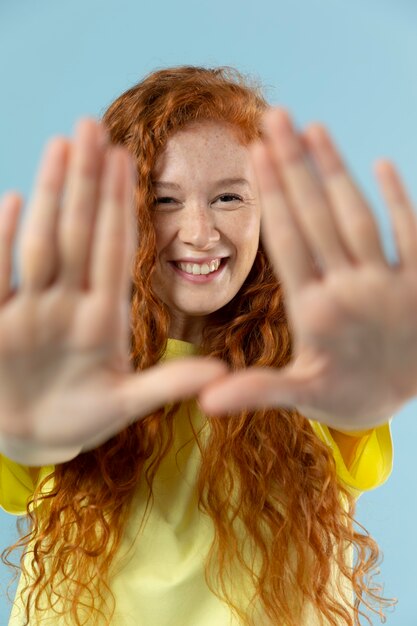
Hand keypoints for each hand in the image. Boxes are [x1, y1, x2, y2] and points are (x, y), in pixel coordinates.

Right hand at [0, 119, 226, 464]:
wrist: (31, 439)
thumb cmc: (81, 420)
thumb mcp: (125, 405)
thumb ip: (167, 385)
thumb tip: (221, 372)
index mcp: (105, 318)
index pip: (115, 250)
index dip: (120, 206)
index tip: (128, 159)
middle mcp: (69, 303)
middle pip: (79, 233)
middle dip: (86, 182)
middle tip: (93, 126)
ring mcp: (30, 310)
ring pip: (42, 242)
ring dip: (50, 195)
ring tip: (61, 146)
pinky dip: (0, 241)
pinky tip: (11, 198)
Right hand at [199, 107, 416, 430]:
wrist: (406, 403)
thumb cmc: (347, 398)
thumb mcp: (300, 397)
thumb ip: (255, 390)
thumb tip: (205, 400)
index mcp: (315, 313)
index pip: (289, 243)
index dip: (273, 196)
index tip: (257, 152)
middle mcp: (352, 290)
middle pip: (319, 218)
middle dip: (295, 165)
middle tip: (276, 117)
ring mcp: (390, 283)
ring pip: (359, 218)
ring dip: (337, 171)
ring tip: (315, 128)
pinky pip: (411, 233)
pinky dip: (399, 200)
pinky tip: (383, 164)